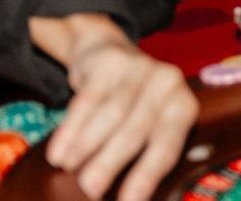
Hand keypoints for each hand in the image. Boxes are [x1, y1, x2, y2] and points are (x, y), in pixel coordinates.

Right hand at [43, 29, 196, 200]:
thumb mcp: (149, 125)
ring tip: (69, 169)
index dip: (146, 176)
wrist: (110, 54)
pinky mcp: (112, 60)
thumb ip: (143, 155)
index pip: (167, 146)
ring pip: (111, 113)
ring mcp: (141, 68)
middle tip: (90, 189)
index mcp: (183, 108)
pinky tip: (58, 151)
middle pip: (136, 130)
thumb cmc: (133, 106)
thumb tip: (128, 199)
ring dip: (87, 145)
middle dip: (110, 163)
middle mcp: (168, 84)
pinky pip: (88, 99)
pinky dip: (70, 129)